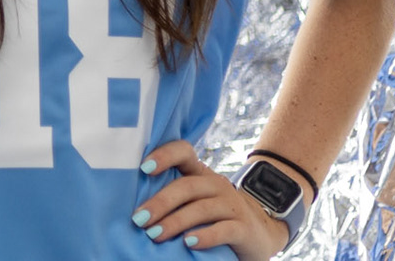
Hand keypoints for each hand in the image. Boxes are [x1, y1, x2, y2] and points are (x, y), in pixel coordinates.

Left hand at [132, 141, 291, 260]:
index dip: (165, 155)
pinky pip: (224, 229)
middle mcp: (217, 185)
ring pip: (202, 209)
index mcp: (201, 174)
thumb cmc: (215, 217)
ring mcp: (233, 205)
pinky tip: (189, 243)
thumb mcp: (196, 201)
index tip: (144, 168)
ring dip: (175, 222)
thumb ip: (174, 198)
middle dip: (161, 202)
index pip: (184, 152)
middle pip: (187, 186)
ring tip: (154, 235)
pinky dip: (206, 236)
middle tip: (139, 219)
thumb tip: (134, 207)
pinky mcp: (244, 228)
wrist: (260, 234)